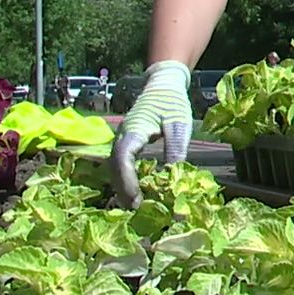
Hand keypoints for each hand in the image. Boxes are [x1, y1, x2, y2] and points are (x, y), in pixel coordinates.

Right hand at [109, 60, 192, 208]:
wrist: (164, 84)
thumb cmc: (172, 102)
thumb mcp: (179, 124)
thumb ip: (175, 149)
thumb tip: (174, 179)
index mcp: (134, 129)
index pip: (122, 157)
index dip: (127, 179)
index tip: (137, 198)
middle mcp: (123, 135)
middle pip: (114, 166)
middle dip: (122, 189)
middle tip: (136, 210)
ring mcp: (122, 139)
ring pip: (114, 166)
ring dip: (122, 186)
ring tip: (136, 207)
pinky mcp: (127, 143)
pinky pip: (121, 164)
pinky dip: (125, 179)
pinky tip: (136, 192)